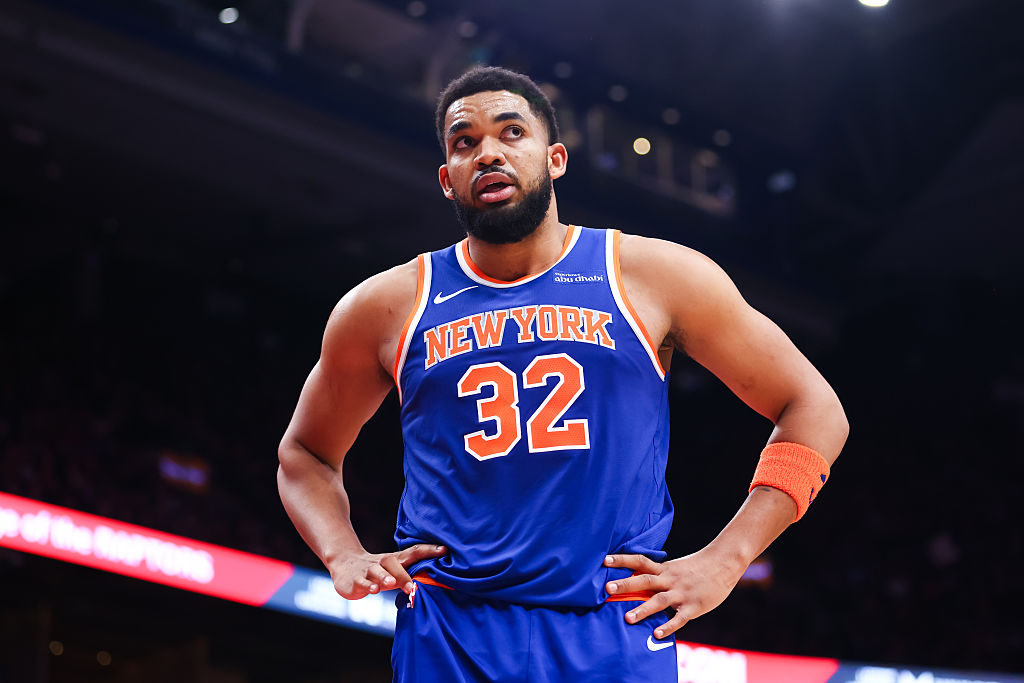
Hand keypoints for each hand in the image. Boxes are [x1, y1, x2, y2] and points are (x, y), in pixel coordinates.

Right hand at [329, 544, 446, 598]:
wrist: (344, 564)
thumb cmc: (377, 571)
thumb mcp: (393, 571)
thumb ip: (410, 573)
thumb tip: (435, 579)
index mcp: (395, 560)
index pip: (414, 552)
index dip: (429, 551)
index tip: (444, 550)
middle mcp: (382, 563)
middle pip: (393, 564)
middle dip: (404, 574)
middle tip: (413, 586)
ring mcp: (368, 571)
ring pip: (377, 572)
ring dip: (385, 577)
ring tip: (391, 583)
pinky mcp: (355, 580)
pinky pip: (362, 582)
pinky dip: (368, 586)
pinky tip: (373, 589)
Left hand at [604, 548, 745, 638]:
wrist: (724, 563)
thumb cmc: (697, 567)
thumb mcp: (675, 567)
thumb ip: (657, 575)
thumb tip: (634, 580)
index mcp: (664, 569)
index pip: (639, 561)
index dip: (622, 560)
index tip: (605, 560)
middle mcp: (670, 579)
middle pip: (644, 580)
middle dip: (625, 585)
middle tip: (607, 588)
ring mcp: (681, 593)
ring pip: (659, 600)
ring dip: (643, 609)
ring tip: (627, 618)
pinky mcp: (693, 606)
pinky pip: (679, 618)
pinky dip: (667, 626)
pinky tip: (656, 634)